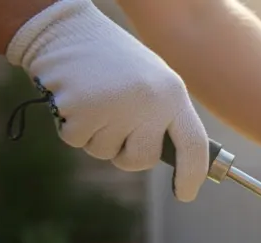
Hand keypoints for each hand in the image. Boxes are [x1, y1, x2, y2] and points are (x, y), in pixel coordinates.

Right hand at [5, 0, 209, 201]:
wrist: (67, 30)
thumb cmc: (112, 61)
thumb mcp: (152, 83)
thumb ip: (164, 118)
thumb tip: (176, 161)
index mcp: (172, 94)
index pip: (193, 146)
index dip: (192, 175)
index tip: (185, 194)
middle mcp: (150, 103)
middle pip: (142, 160)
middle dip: (126, 155)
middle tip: (115, 125)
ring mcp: (117, 107)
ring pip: (105, 153)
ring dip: (94, 135)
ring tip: (94, 99)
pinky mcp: (83, 110)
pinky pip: (77, 141)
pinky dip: (71, 126)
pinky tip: (73, 98)